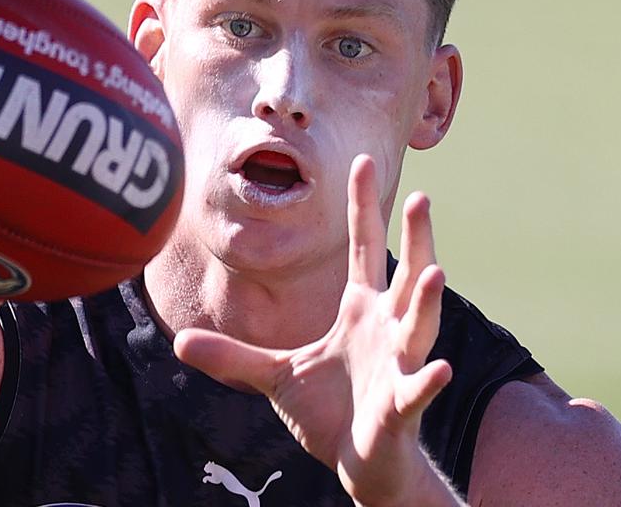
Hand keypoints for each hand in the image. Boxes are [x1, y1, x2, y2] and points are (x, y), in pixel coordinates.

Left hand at [174, 156, 460, 505]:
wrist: (356, 460)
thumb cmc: (327, 411)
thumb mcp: (272, 375)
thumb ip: (232, 355)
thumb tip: (178, 341)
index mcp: (360, 310)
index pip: (364, 248)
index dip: (363, 207)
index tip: (363, 160)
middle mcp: (386, 328)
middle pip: (405, 274)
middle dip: (415, 238)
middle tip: (420, 196)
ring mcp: (398, 364)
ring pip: (418, 325)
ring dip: (427, 302)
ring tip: (436, 272)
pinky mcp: (402, 404)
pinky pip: (417, 390)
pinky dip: (427, 380)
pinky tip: (441, 370)